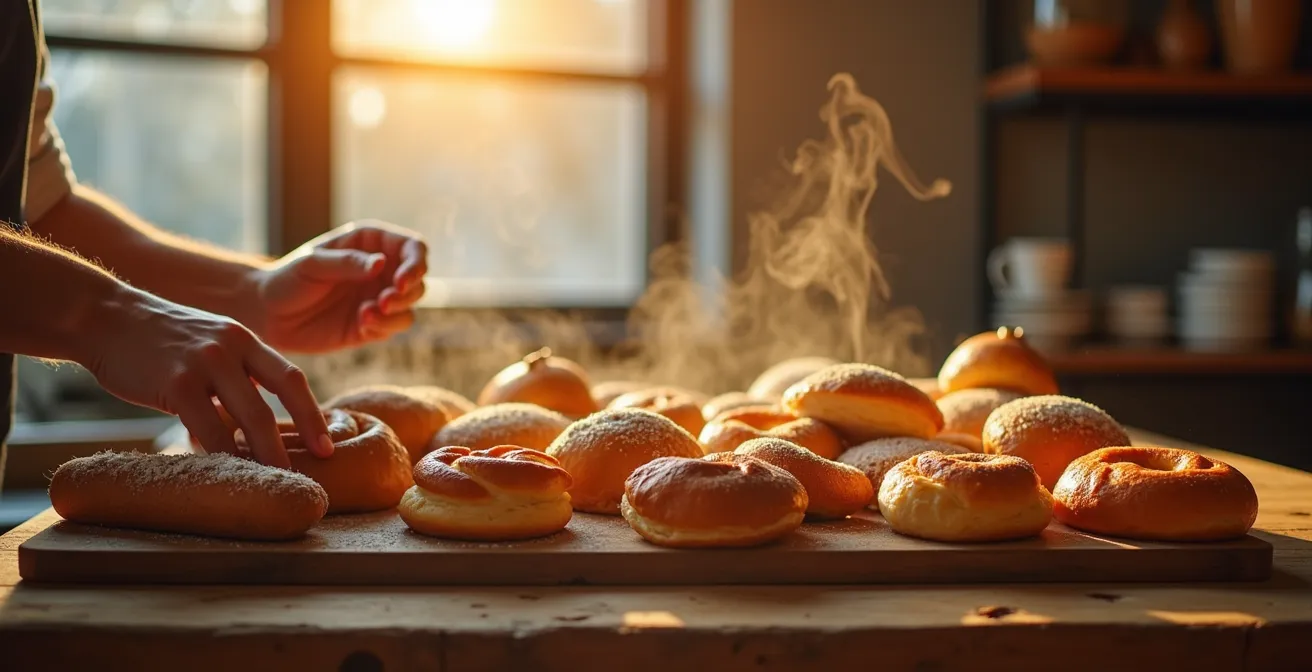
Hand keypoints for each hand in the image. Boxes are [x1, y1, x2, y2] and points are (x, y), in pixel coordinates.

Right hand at [86, 287, 332, 467]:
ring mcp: (204, 363)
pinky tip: (227, 471)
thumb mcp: (210, 343)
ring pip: (248, 416)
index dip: (312, 414)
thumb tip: (256, 423)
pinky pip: (206, 427)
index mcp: (246, 339)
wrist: (105, 317)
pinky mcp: (175, 383)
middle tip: (313, 469)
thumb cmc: (159, 341)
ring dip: (264, 453)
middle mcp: (232, 347)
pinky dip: (221, 453)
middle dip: (302, 435)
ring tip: (276, 480)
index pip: (291, 378)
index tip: (326, 445)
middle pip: (280, 396)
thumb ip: (236, 375)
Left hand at [251, 220, 427, 353]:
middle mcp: (380, 270)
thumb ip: (348, 263)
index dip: (416, 263)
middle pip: (419, 278)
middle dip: (407, 292)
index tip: (401, 281)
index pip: (413, 247)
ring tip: (368, 315)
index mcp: (371, 244)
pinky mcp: (372, 324)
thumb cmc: (286, 279)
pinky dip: (385, 327)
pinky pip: (395, 326)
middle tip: (384, 301)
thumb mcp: (313, 265)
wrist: (267, 314)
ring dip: (398, 312)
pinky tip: (362, 324)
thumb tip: (382, 262)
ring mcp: (378, 298)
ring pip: (410, 305)